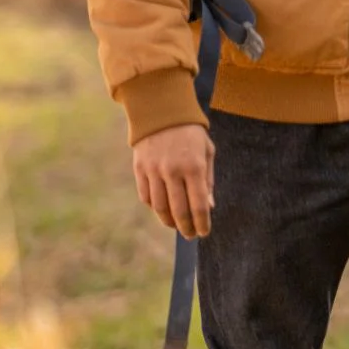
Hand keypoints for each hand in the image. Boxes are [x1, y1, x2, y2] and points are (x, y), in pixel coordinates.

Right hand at [132, 123, 215, 239]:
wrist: (161, 113)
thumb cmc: (190, 133)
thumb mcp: (206, 152)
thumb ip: (208, 180)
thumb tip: (209, 207)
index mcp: (194, 167)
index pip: (198, 205)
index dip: (202, 223)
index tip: (204, 232)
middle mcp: (173, 171)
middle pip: (179, 210)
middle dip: (186, 227)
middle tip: (191, 235)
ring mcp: (154, 171)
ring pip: (160, 207)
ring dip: (169, 221)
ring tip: (177, 226)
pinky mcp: (140, 170)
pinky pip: (146, 197)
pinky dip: (154, 207)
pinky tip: (163, 210)